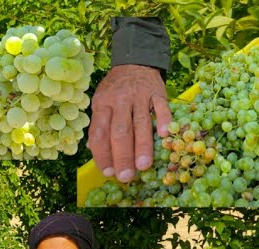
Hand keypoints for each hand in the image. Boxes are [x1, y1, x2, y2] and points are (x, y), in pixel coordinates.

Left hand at [87, 64, 171, 183]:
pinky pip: (162, 107)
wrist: (134, 62)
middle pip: (120, 132)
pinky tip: (165, 136)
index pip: (99, 133)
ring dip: (142, 146)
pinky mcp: (157, 92)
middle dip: (122, 156)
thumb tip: (94, 150)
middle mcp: (119, 101)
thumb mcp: (101, 103)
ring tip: (143, 166)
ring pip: (141, 123)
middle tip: (125, 176)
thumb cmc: (115, 90)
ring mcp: (140, 96)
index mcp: (102, 105)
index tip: (108, 172)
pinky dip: (164, 120)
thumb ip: (99, 125)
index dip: (102, 154)